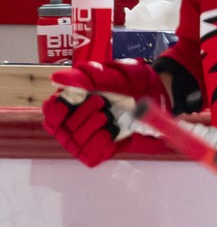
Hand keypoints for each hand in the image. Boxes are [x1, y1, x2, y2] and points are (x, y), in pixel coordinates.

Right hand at [42, 61, 169, 166]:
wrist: (156, 93)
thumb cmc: (131, 81)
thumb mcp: (112, 73)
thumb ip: (84, 76)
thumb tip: (55, 79)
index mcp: (71, 102)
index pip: (50, 112)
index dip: (58, 109)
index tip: (74, 101)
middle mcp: (74, 122)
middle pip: (62, 128)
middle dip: (83, 115)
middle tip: (102, 102)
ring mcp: (86, 138)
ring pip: (76, 141)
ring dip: (94, 126)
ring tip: (110, 115)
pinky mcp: (99, 150)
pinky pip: (91, 154)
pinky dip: (103, 142)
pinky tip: (113, 131)